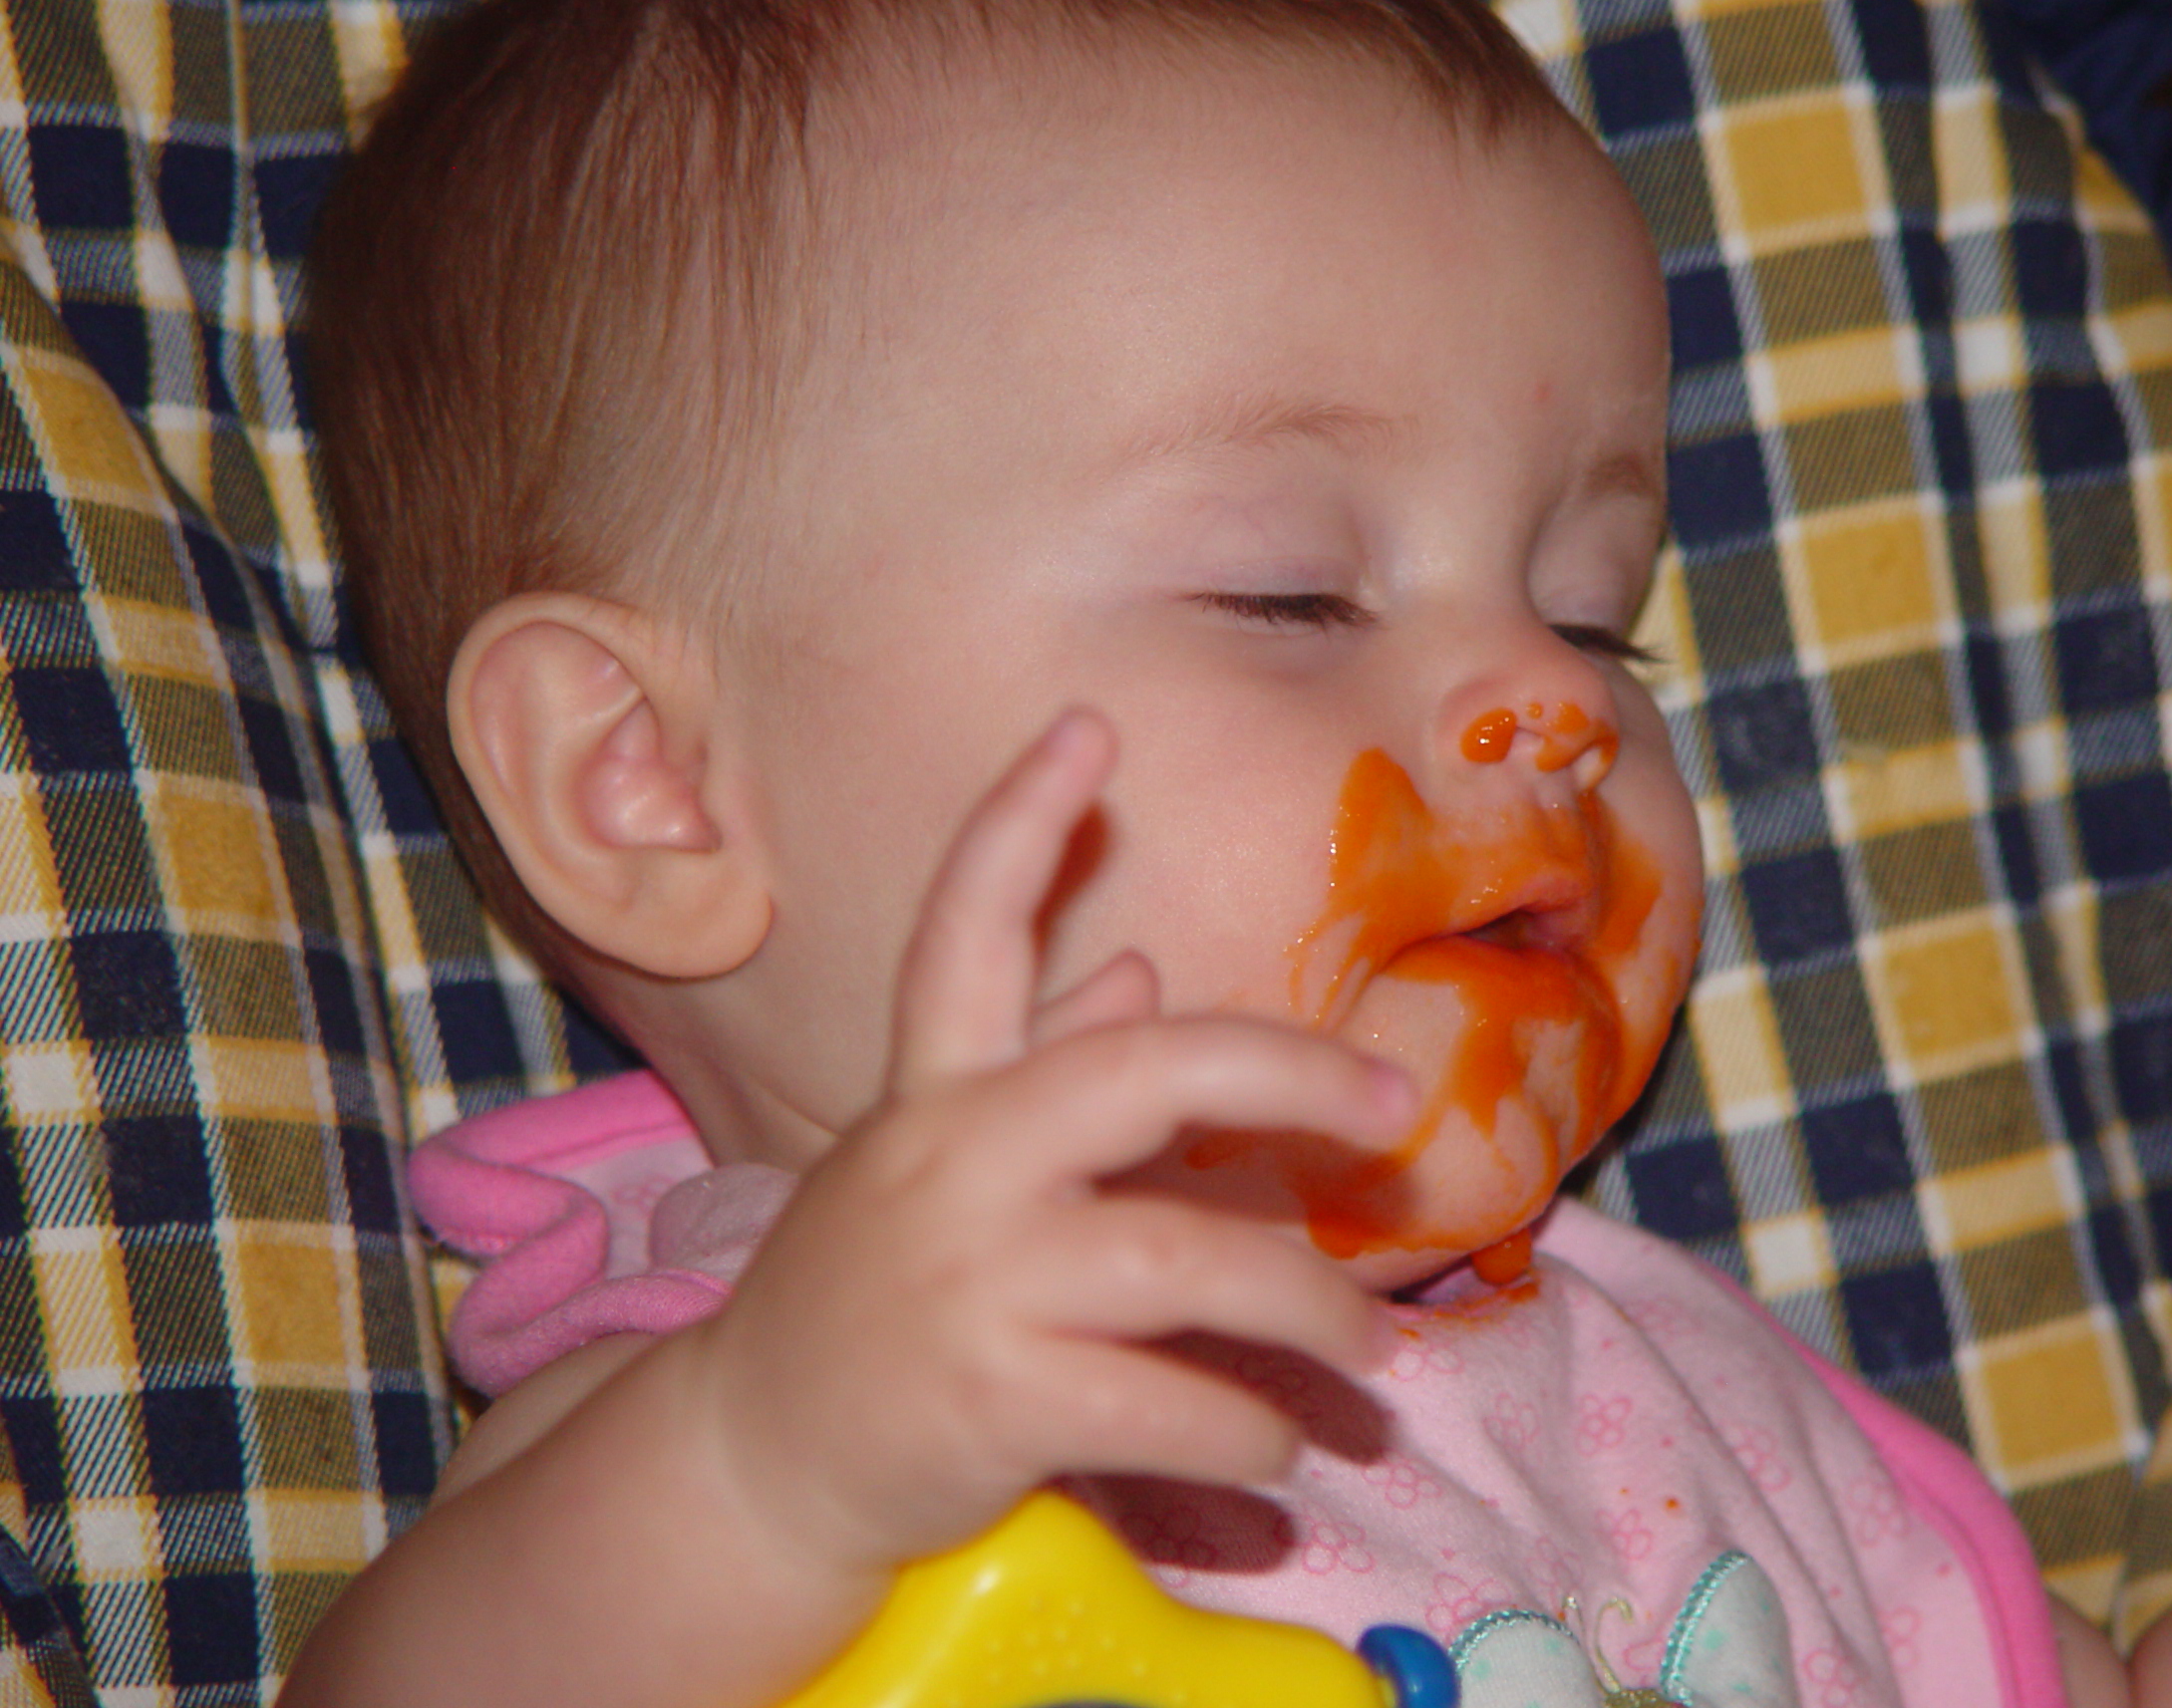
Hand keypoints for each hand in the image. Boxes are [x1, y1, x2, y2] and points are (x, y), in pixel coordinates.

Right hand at [683, 708, 1415, 1585]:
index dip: (1016, 824)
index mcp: (932, 1095)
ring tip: (1373, 1350)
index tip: (1089, 726)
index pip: (962, 934)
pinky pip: (1161, 1403)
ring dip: (1306, 1306)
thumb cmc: (870, 1302)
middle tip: (1398, 1098)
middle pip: (1137, 1073)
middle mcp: (946, 1163)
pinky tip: (1281, 1443)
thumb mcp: (937, 1170)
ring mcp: (966, 1281)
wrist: (750, 1467)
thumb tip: (1134, 971)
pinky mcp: (989, 1399)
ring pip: (1183, 1262)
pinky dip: (1243, 1425)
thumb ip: (1035, 1070)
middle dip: (1286, 1070)